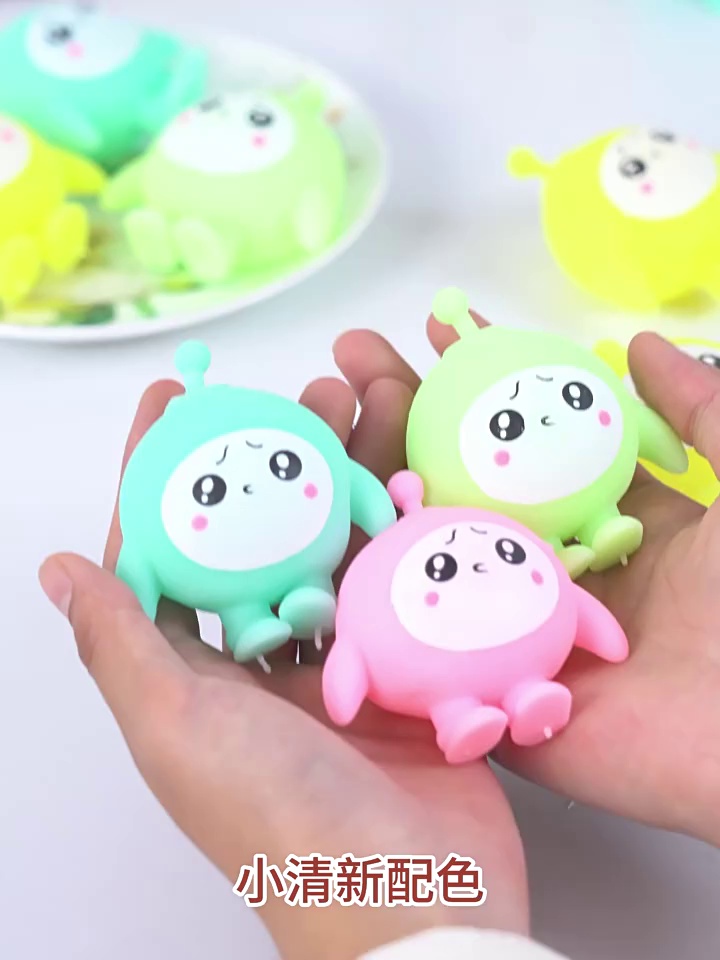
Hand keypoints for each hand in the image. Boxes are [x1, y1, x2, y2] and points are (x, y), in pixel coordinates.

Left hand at [38, 376, 527, 959]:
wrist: (416, 896)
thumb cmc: (280, 820)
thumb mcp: (180, 727)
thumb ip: (120, 644)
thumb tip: (58, 568)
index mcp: (199, 671)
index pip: (171, 551)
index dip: (166, 471)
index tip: (175, 399)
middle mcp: (266, 661)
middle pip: (264, 533)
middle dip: (274, 457)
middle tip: (298, 392)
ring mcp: (343, 660)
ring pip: (337, 543)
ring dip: (345, 476)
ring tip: (364, 407)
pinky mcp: (409, 666)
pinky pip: (401, 579)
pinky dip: (405, 526)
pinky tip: (416, 472)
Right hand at [334, 317, 719, 847]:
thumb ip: (702, 412)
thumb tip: (639, 343)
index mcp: (600, 527)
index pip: (522, 446)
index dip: (479, 386)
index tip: (432, 328)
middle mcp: (543, 574)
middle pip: (457, 490)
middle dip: (400, 421)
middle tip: (348, 363)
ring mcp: (508, 635)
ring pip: (423, 560)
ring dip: (368, 497)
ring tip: (318, 428)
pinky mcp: (486, 700)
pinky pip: (414, 653)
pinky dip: (364, 608)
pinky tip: (317, 548)